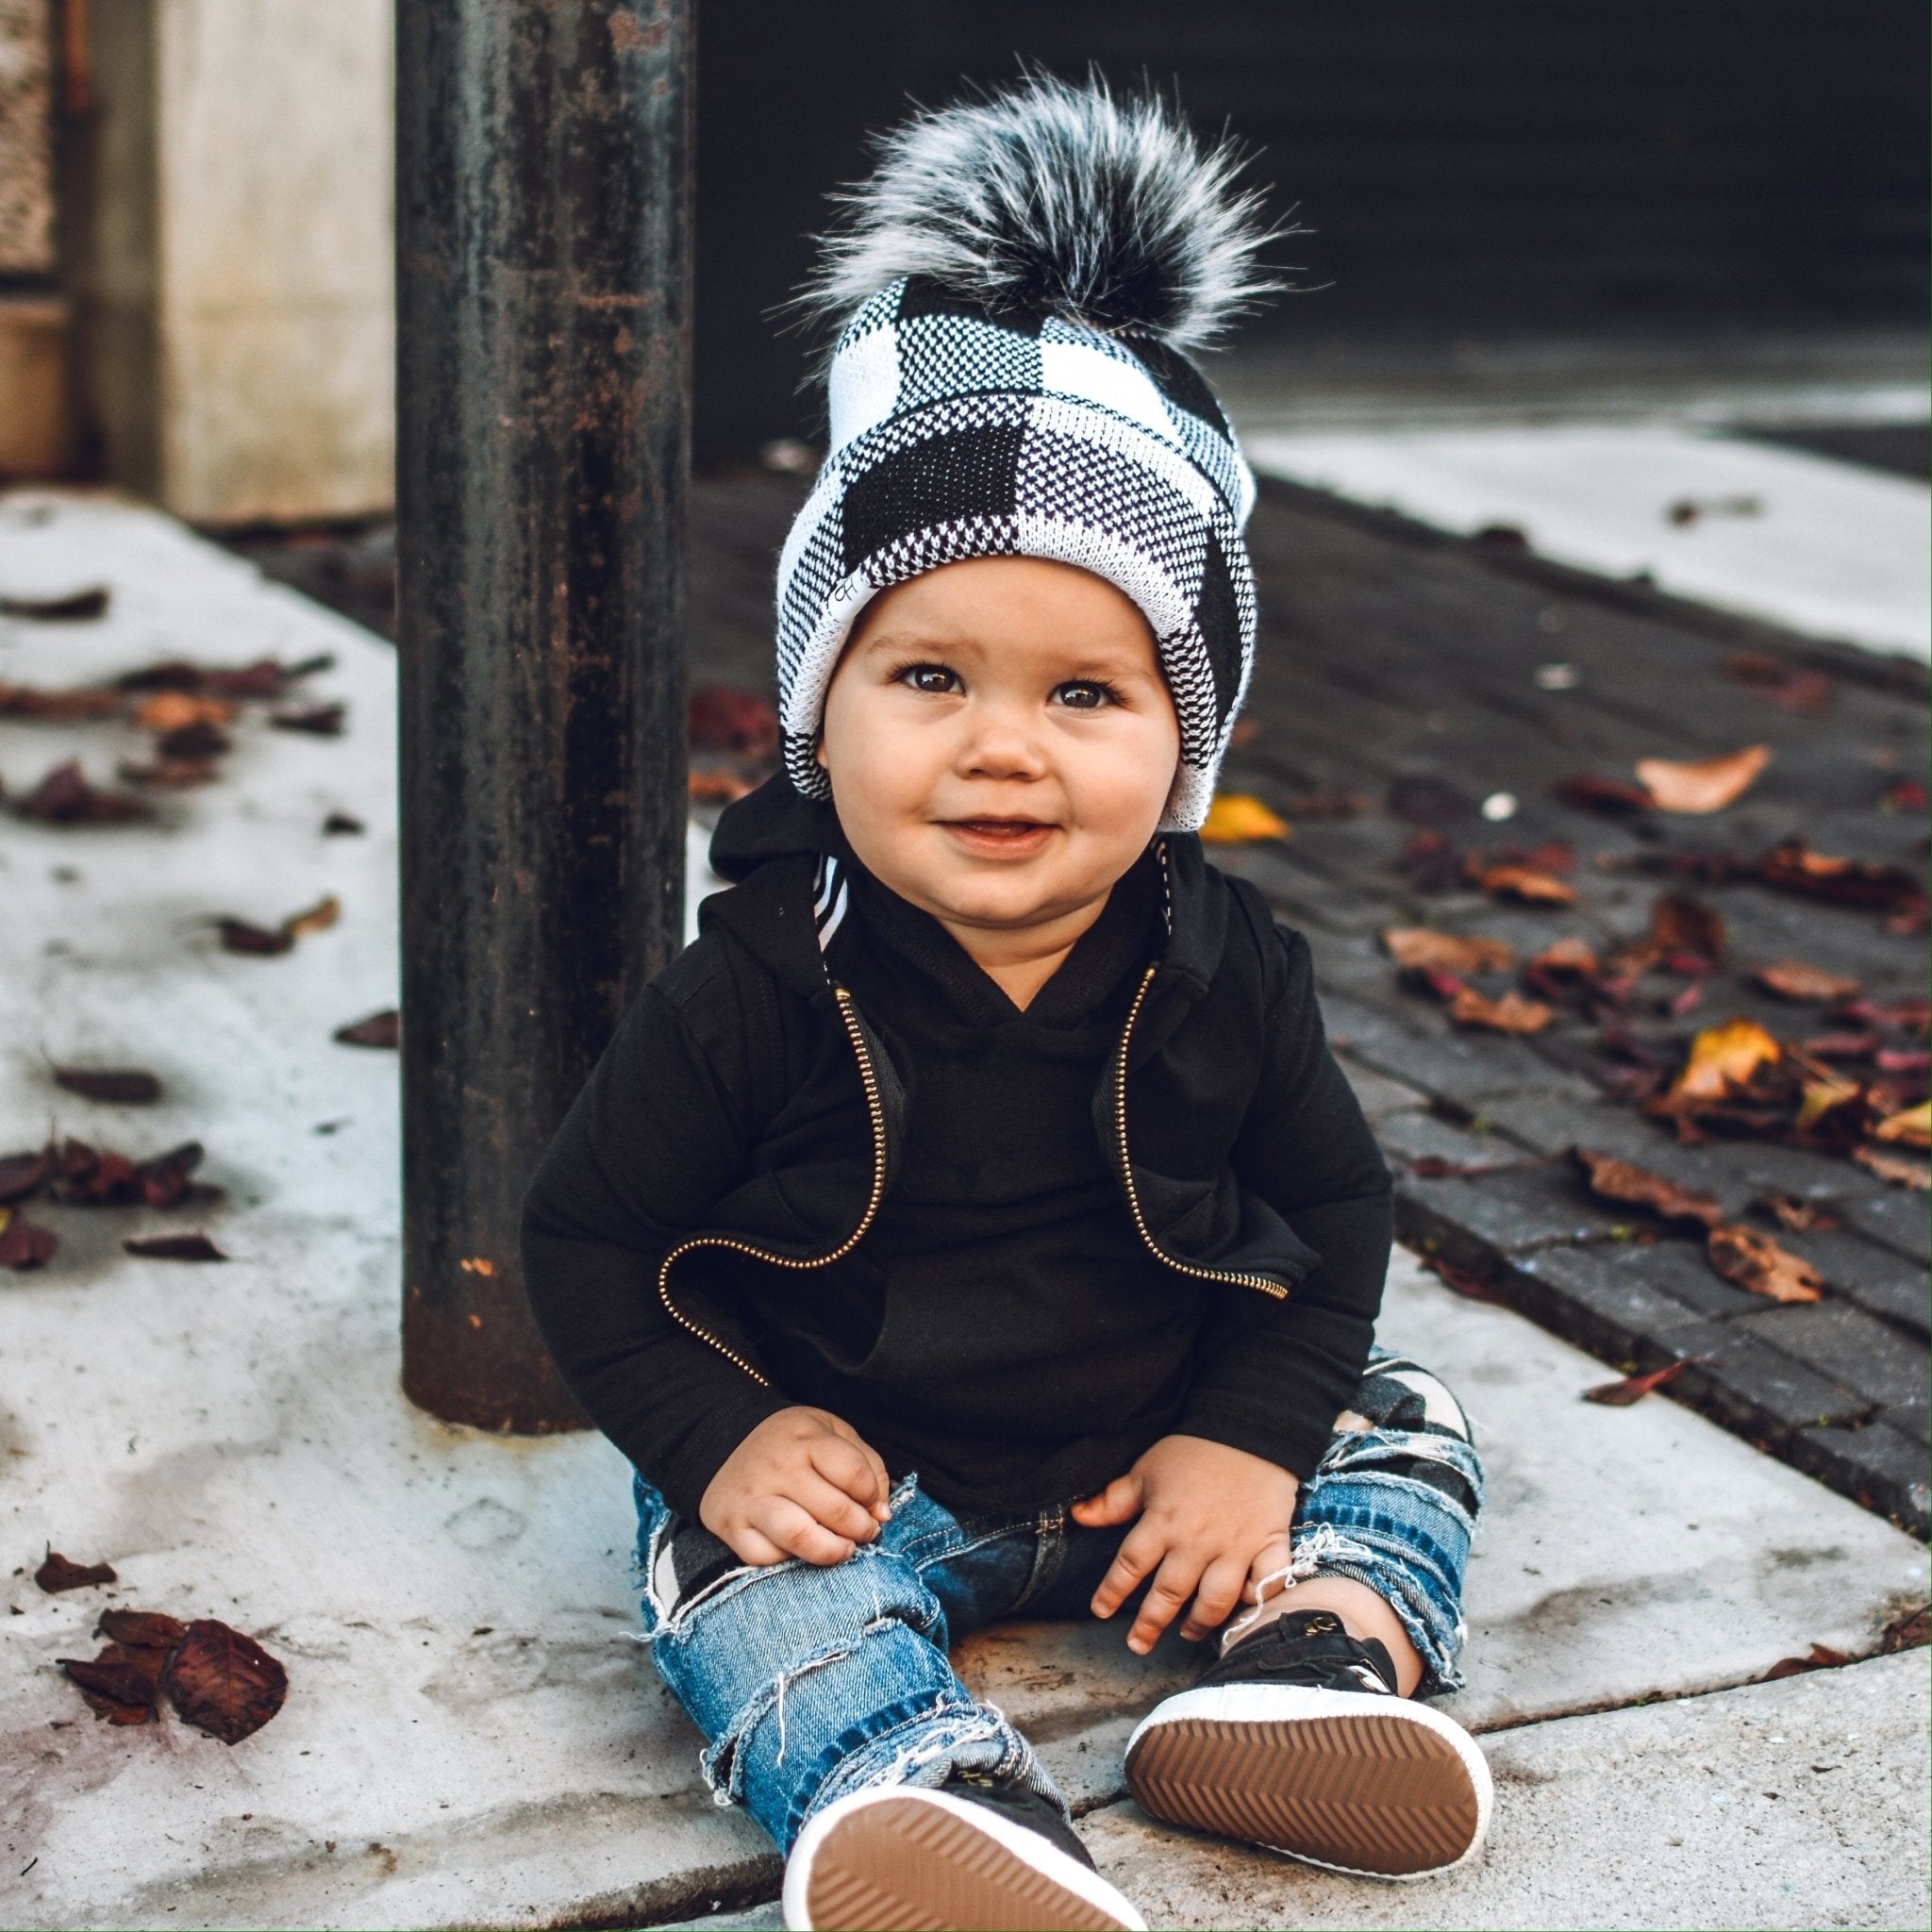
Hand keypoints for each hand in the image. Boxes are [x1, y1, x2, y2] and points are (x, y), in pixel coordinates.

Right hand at [699, 1405, 893, 1567]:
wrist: (724, 1437)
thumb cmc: (792, 1441)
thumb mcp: (833, 1433)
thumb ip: (867, 1466)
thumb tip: (882, 1513)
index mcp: (806, 1438)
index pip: (854, 1473)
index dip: (873, 1495)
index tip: (872, 1502)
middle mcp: (777, 1467)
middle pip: (834, 1509)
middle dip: (861, 1528)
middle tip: (865, 1531)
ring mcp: (751, 1498)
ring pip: (799, 1537)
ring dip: (831, 1551)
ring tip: (843, 1548)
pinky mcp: (730, 1525)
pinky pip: (765, 1557)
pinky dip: (787, 1560)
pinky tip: (799, 1548)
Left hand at [1071, 1434, 1296, 1653]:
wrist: (1250, 1429)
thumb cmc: (1193, 1450)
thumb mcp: (1146, 1470)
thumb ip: (1114, 1500)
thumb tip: (1078, 1516)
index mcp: (1163, 1522)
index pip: (1130, 1566)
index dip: (1112, 1592)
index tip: (1100, 1611)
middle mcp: (1197, 1541)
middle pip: (1169, 1593)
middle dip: (1150, 1623)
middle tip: (1137, 1645)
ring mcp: (1236, 1547)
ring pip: (1215, 1600)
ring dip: (1199, 1623)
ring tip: (1187, 1634)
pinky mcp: (1269, 1544)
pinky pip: (1268, 1583)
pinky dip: (1259, 1601)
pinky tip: (1245, 1612)